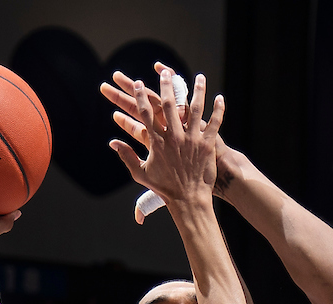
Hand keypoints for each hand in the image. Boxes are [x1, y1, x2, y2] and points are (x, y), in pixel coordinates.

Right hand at [108, 70, 223, 208]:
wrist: (188, 200)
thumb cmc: (164, 189)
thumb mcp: (141, 174)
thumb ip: (127, 156)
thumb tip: (112, 143)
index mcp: (157, 142)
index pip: (146, 113)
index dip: (140, 96)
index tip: (138, 83)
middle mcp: (174, 137)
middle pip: (170, 105)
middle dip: (166, 86)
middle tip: (165, 73)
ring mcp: (192, 140)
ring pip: (195, 109)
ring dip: (199, 91)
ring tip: (200, 77)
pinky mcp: (207, 145)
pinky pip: (214, 123)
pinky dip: (218, 110)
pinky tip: (220, 98)